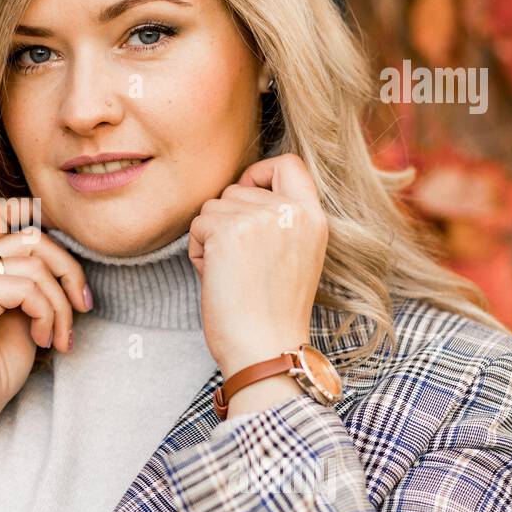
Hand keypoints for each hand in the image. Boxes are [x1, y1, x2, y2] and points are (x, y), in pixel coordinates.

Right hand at [0, 205, 91, 443]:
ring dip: (59, 304)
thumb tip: (64, 258)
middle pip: (31, 237)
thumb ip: (33, 283)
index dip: (42, 224)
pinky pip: (27, 287)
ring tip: (59, 337)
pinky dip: (46, 314)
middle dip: (68, 271)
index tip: (69, 274)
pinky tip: (43, 341)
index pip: (6, 214)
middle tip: (82, 308)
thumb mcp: (21, 317)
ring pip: (34, 263)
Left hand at [187, 153, 327, 381]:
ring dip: (210, 239)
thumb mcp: (294, 255)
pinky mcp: (228, 232)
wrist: (266, 348)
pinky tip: (216, 278)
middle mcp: (291, 212)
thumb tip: (238, 193)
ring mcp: (261, 219)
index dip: (260, 172)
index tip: (247, 197)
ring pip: (212, 207)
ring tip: (230, 274)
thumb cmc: (271, 313)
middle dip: (226, 222)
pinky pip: (197, 226)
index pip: (289, 163)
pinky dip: (198, 252)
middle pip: (236, 189)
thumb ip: (278, 220)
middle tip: (239, 263)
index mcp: (314, 217)